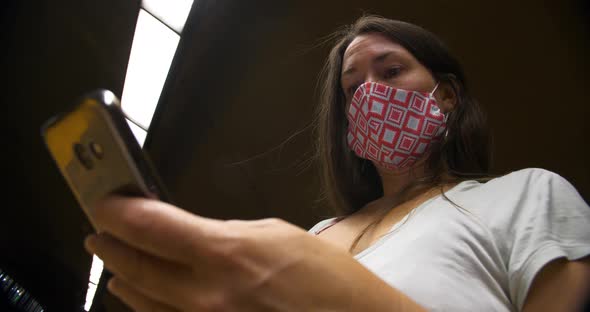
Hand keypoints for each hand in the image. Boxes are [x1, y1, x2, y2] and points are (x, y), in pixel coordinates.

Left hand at [85, 196, 422, 310]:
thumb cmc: (326, 280)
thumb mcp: (273, 234)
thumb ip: (223, 234)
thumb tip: (192, 234)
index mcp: (226, 254)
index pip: (150, 226)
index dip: (118, 211)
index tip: (105, 203)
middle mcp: (207, 296)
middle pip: (135, 265)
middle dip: (111, 244)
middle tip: (100, 231)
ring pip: (143, 302)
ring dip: (124, 277)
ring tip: (114, 265)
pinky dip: (147, 308)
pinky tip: (142, 299)